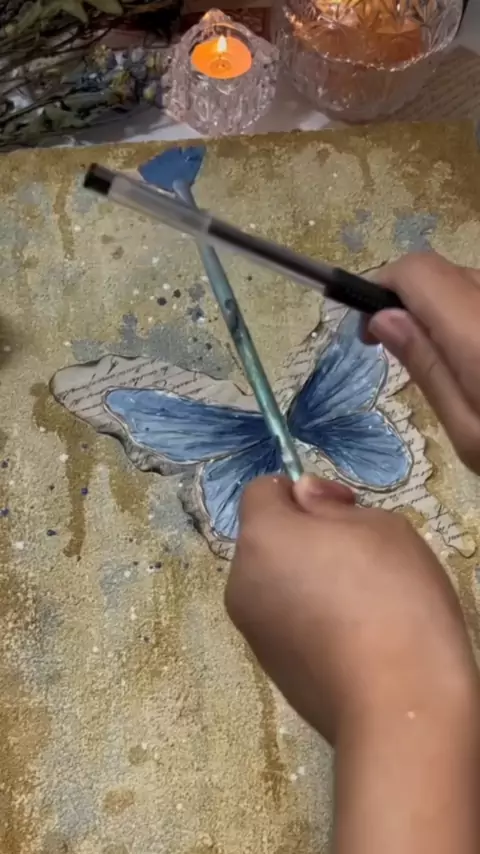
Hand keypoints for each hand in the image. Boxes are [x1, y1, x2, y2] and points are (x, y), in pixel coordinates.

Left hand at [226, 474, 478, 744]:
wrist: (399, 702)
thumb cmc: (393, 598)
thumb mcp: (381, 528)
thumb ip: (330, 504)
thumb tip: (303, 497)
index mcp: (262, 538)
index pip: (261, 491)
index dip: (300, 490)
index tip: (344, 506)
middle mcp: (241, 582)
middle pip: (265, 540)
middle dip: (302, 537)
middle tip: (357, 553)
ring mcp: (251, 631)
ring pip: (274, 583)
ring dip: (304, 578)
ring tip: (358, 601)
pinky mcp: (270, 670)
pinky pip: (284, 622)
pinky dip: (308, 618)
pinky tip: (351, 637)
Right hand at [366, 252, 479, 473]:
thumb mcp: (469, 430)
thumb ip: (426, 367)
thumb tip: (381, 317)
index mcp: (476, 330)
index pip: (415, 270)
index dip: (380, 286)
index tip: (367, 331)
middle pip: (443, 273)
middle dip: (412, 301)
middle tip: (402, 353)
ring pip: (470, 283)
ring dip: (446, 309)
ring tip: (446, 362)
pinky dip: (472, 318)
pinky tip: (477, 359)